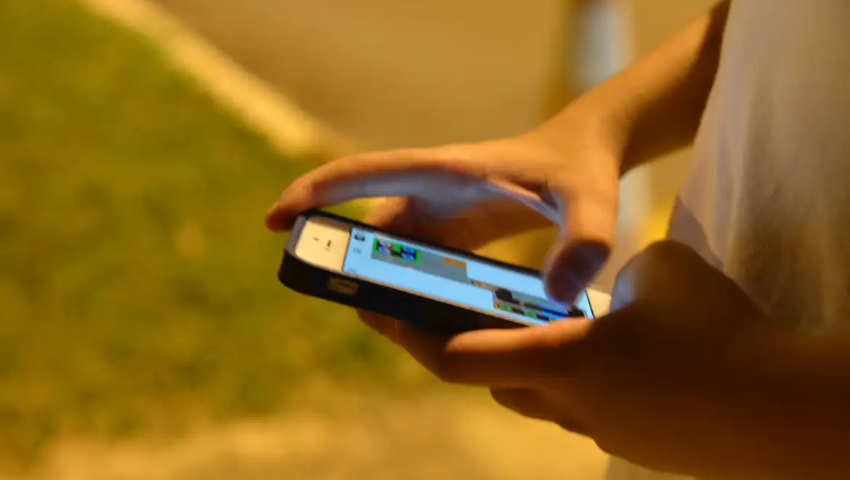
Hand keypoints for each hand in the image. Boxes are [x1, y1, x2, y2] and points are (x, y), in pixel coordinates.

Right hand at [265, 126, 620, 303]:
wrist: (587, 155)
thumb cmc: (582, 168)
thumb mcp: (591, 200)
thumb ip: (586, 239)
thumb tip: (561, 296)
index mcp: (444, 171)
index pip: (363, 174)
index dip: (313, 193)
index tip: (276, 220)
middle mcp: (432, 191)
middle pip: (367, 229)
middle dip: (345, 265)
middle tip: (350, 306)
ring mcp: (439, 214)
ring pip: (387, 253)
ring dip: (377, 285)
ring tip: (394, 327)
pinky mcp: (452, 234)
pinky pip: (414, 265)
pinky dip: (407, 292)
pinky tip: (421, 325)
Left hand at [374, 241, 781, 477]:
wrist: (784, 411)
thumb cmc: (718, 334)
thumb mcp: (659, 268)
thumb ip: (613, 269)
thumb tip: (609, 284)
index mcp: (557, 359)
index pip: (455, 357)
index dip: (410, 335)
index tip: (381, 312)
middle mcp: (565, 404)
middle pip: (488, 379)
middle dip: (466, 345)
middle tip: (458, 311)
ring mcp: (599, 430)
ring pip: (535, 396)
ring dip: (522, 362)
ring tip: (538, 325)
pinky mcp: (632, 441)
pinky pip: (580, 408)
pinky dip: (571, 379)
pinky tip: (607, 355)